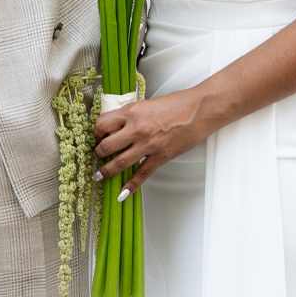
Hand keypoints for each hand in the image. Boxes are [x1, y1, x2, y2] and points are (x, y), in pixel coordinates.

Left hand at [93, 90, 207, 194]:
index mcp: (131, 112)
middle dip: (98, 153)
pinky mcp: (160, 156)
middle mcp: (136, 129)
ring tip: (101, 175)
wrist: (199, 110)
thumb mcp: (147, 104)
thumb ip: (132, 115)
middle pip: (106, 146)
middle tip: (98, 156)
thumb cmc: (177, 104)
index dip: (96, 132)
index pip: (102, 124)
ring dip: (107, 171)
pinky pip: (142, 174)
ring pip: (119, 163)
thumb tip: (119, 125)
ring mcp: (148, 144)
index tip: (98, 137)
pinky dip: (131, 185)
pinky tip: (123, 192)